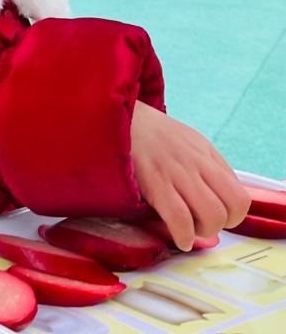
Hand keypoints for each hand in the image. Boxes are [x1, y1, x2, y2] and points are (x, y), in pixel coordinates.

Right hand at [130, 101, 248, 249]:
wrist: (113, 114)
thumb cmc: (146, 132)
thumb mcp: (185, 140)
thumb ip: (203, 164)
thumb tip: (214, 196)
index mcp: (206, 153)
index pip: (240, 196)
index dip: (232, 215)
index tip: (215, 217)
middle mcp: (196, 163)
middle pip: (233, 207)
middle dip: (221, 225)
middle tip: (202, 225)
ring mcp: (176, 173)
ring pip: (212, 215)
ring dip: (203, 232)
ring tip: (188, 231)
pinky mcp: (154, 182)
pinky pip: (181, 218)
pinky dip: (184, 236)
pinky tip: (179, 238)